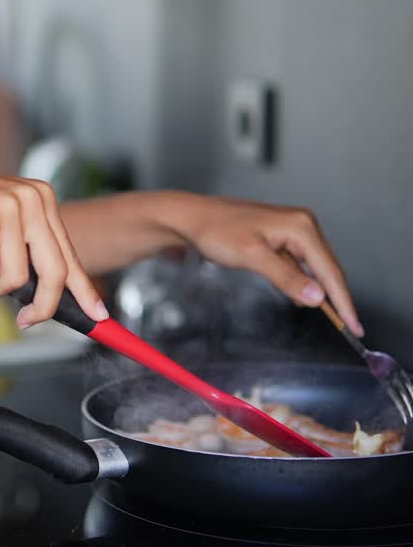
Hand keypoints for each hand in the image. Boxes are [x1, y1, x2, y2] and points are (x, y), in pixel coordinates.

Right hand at [0, 156, 107, 327]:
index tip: (98, 316)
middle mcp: (32, 198)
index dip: (84, 290)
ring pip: (17, 281)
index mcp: (39, 197)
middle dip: (43, 307)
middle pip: (55, 273)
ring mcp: (10, 208)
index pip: (69, 253)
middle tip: (27, 322)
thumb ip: (22, 248)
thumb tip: (44, 296)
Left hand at [178, 195, 362, 334]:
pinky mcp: (282, 237)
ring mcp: (293, 230)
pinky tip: (298, 296)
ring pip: (315, 268)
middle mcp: (302, 224)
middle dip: (336, 298)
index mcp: (300, 226)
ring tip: (329, 316)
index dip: (343, 300)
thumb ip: (286, 277)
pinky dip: (301, 282)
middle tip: (347, 327)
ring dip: (317, 291)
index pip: (330, 270)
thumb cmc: (216, 231)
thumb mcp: (252, 257)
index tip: (354, 325)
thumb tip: (316, 297)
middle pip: (328, 269)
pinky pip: (299, 265)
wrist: (192, 219)